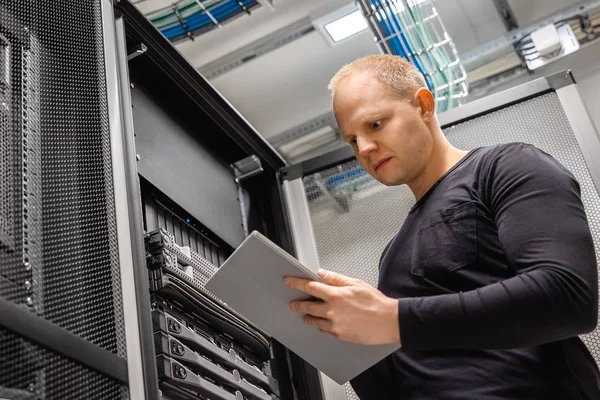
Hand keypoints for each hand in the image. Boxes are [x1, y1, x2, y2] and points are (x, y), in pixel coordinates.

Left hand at [284, 269, 399, 344]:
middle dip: (298, 304)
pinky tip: (322, 323)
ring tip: (306, 314)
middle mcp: (332, 311)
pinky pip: (325, 331)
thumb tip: (322, 273)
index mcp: (336, 295)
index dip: (296, 283)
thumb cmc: (376, 302)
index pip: (310, 287)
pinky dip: (321, 326)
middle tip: (294, 303)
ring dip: (308, 317)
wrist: (389, 321)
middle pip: (307, 306)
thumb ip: (336, 278)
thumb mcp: (356, 284)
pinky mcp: (340, 335)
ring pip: (314, 321)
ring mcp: (335, 325)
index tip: (289, 282)